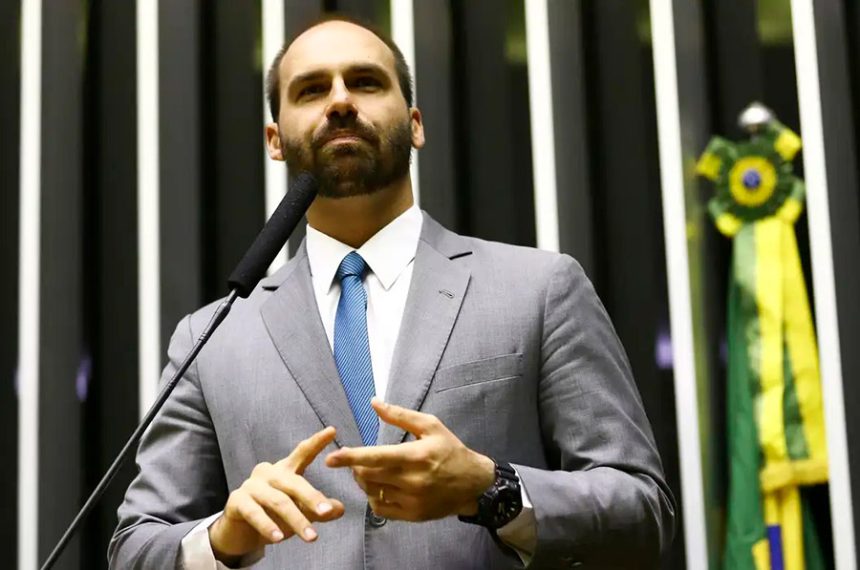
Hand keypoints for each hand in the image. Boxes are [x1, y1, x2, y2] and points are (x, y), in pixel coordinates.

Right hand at [209, 427, 344, 563]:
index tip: (332, 430)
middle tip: (326, 512)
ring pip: (278, 501)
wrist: (239, 533)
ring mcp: (251, 485)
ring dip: (296, 520)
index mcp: (285, 470)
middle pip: (293, 482)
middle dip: (311, 497)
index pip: (302, 453)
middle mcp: (268, 473)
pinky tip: (278, 538)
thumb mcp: (299, 512)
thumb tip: (339, 509)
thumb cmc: (273, 516)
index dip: (316, 442)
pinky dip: (268, 526)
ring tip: (311, 537)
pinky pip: (255, 513)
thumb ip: (317, 510)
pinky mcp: (237, 501)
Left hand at [325, 398, 494, 521]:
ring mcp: (412, 501)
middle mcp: (412, 480)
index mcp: (415, 456)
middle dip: (356, 467)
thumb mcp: (430, 426)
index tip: (331, 458)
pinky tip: (380, 487)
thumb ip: (400, 416)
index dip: (350, 457)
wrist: (473, 483)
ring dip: (364, 481)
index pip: (375, 457)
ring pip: (372, 492)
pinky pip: (381, 509)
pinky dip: (374, 497)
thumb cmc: (450, 450)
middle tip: (357, 461)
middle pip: (368, 476)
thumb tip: (374, 402)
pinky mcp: (412, 515)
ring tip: (370, 472)